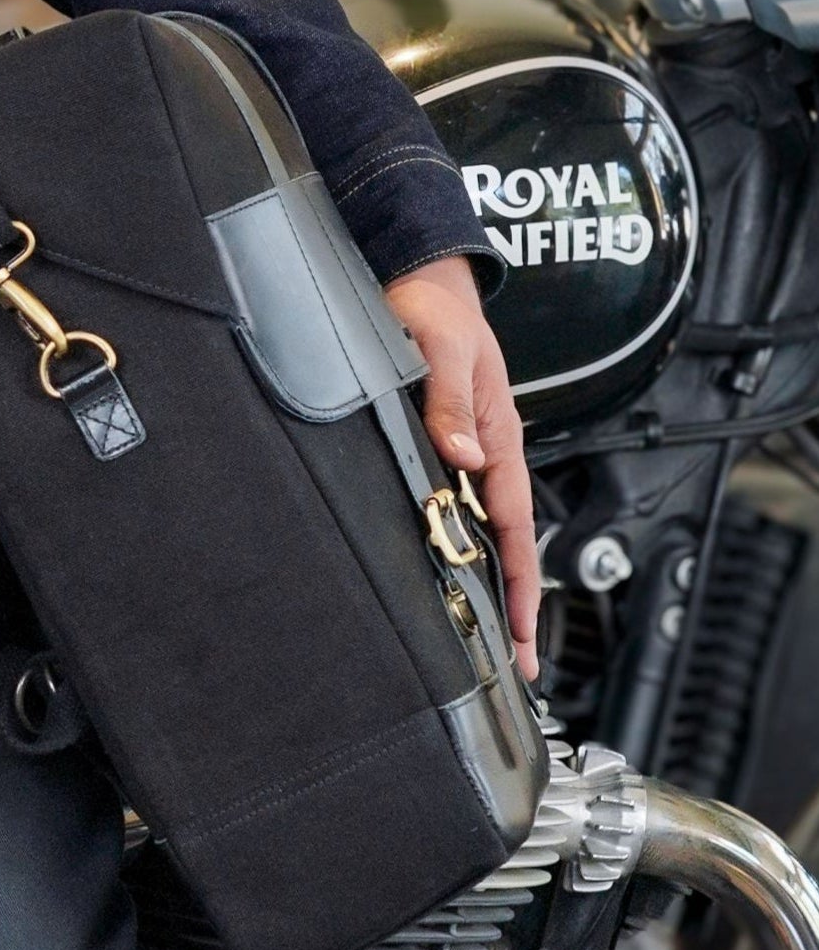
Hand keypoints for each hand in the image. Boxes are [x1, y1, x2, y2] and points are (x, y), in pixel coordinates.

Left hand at [385, 254, 540, 679]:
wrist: (424, 283)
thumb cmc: (435, 312)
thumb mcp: (441, 348)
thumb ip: (449, 400)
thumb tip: (462, 455)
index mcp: (496, 436)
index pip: (514, 521)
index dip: (521, 581)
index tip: (526, 632)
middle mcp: (487, 453)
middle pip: (507, 541)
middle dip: (516, 605)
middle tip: (519, 666)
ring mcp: (469, 455)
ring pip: (484, 531)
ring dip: (491, 584)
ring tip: (494, 641)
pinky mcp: (447, 449)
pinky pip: (460, 509)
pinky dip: (465, 549)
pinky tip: (459, 579)